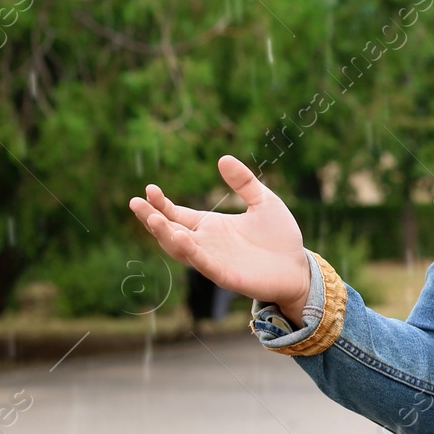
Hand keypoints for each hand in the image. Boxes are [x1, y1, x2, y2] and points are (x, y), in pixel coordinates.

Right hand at [128, 155, 310, 318]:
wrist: (298, 267)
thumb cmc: (280, 237)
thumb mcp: (264, 201)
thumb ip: (244, 182)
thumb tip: (223, 158)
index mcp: (212, 226)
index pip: (178, 214)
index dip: (161, 204)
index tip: (149, 189)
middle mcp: (207, 244)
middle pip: (171, 231)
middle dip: (152, 218)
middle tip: (135, 202)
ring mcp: (214, 260)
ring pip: (181, 249)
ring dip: (165, 235)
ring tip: (153, 219)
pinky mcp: (225, 275)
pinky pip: (203, 264)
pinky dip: (191, 252)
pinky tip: (180, 238)